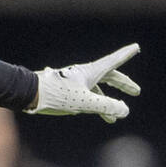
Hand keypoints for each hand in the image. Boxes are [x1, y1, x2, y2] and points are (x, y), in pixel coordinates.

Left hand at [26, 43, 140, 122]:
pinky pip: (85, 96)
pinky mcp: (65, 91)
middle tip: (135, 92)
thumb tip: (125, 110)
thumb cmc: (56, 96)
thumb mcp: (85, 102)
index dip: (125, 55)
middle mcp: (83, 75)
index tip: (136, 47)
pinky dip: (93, 105)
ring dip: (107, 102)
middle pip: (108, 76)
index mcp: (90, 72)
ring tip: (112, 120)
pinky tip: (91, 114)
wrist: (30, 94)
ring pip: (96, 90)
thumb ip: (106, 106)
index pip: (113, 62)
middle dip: (122, 85)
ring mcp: (74, 83)